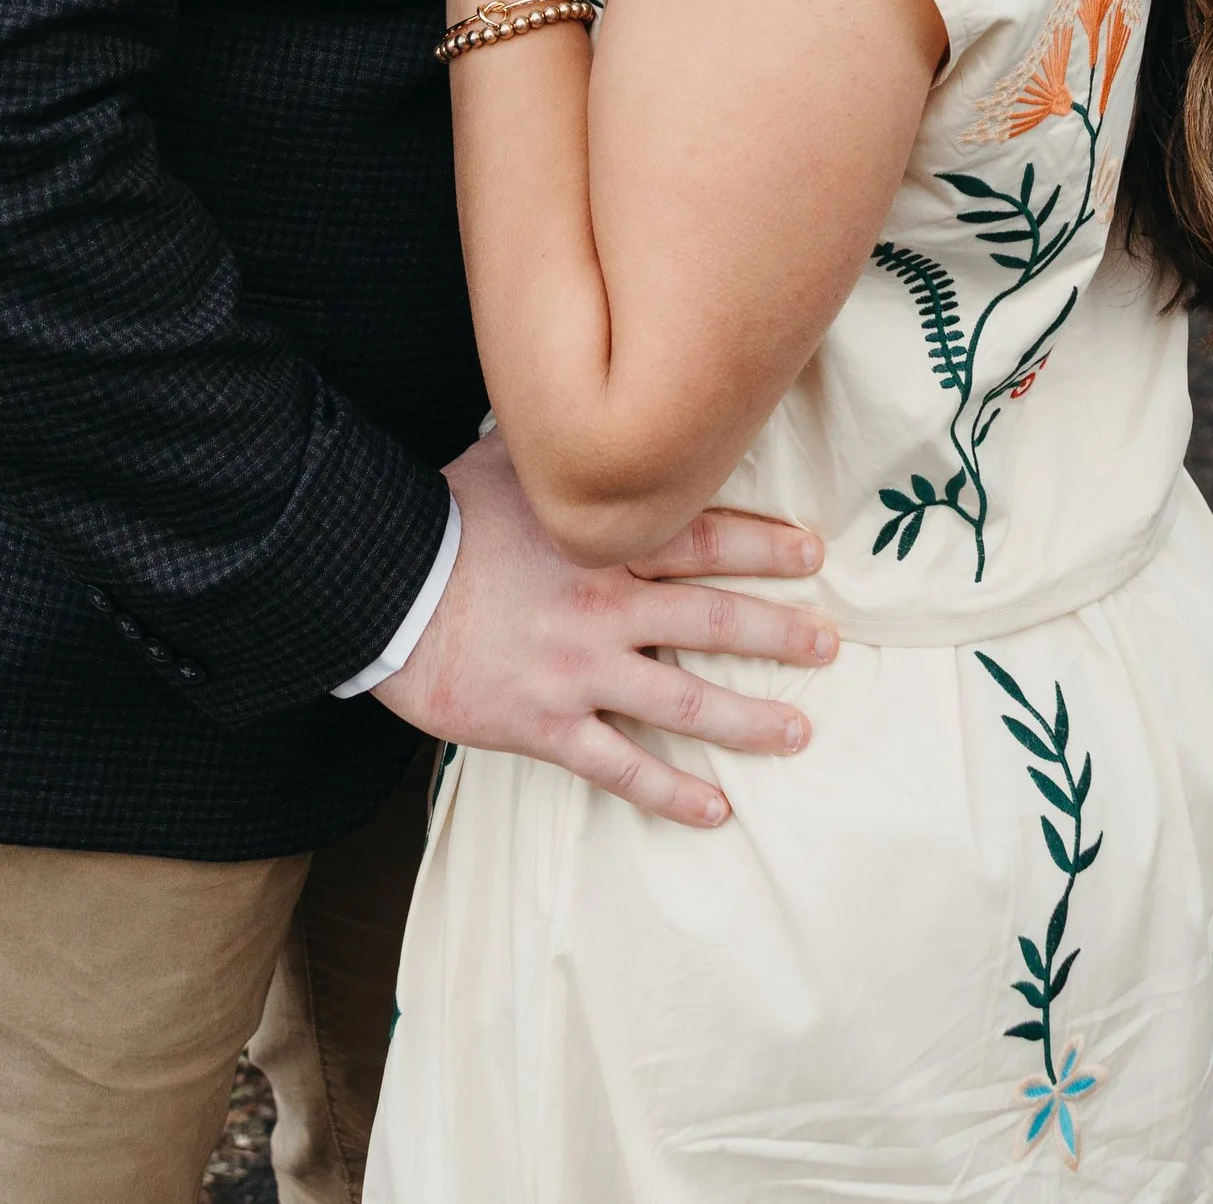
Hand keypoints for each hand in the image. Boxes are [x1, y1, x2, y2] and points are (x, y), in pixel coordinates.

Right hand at [372, 430, 834, 828]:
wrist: (384, 589)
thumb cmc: (444, 516)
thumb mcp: (506, 460)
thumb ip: (559, 446)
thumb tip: (581, 402)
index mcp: (602, 542)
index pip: (705, 538)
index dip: (764, 547)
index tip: (811, 554)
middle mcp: (606, 606)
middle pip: (713, 621)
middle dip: (779, 633)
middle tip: (828, 645)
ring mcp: (580, 671)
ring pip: (685, 702)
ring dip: (748, 720)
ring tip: (798, 732)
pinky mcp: (549, 725)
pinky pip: (623, 767)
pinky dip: (672, 793)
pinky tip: (715, 810)